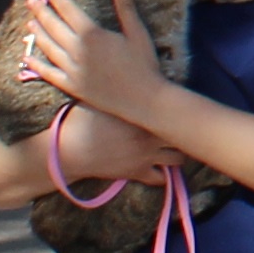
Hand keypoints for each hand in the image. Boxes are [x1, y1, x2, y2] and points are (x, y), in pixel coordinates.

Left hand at [20, 0, 183, 134]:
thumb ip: (125, 6)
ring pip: (48, 48)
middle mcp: (77, 50)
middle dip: (41, 11)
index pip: (68, 9)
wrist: (144, 99)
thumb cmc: (144, 64)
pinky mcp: (72, 86)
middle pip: (54, 26)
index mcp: (93, 34)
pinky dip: (36, 65)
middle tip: (30, 0)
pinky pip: (49, 73)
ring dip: (38, 33)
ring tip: (29, 22)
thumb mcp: (137, 32)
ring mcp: (72, 70)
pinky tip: (27, 57)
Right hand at [40, 103, 181, 190]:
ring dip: (177, 152)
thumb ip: (120, 90)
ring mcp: (147, 155)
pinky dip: (163, 174)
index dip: (178, 108)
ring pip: (178, 159)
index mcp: (144, 113)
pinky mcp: (138, 172)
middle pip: (183, 135)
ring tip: (173, 147)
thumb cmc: (81, 119)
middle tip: (181, 129)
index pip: (175, 109)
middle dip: (183, 131)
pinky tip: (159, 167)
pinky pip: (161, 179)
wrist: (70, 149)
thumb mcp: (100, 96)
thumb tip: (129, 73)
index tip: (179, 107)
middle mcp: (151, 134)